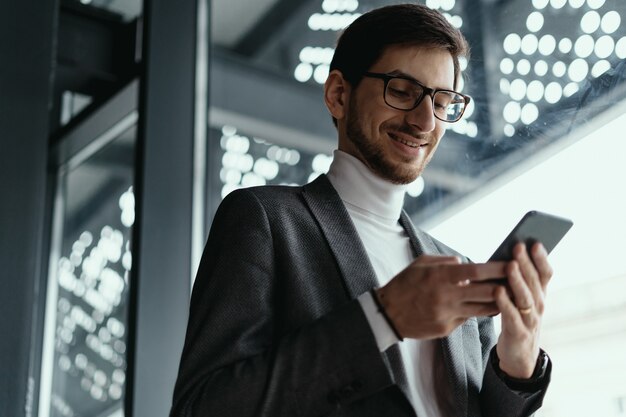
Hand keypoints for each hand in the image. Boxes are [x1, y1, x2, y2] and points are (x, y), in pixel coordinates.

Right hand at [376, 255, 505, 339]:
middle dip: (505, 287)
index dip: (497, 268)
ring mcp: (447, 314)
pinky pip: (466, 319)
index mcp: (441, 276)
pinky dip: (474, 312)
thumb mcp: (421, 264)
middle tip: (518, 282)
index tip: (512, 263)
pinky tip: (480, 307)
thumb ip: (444, 261)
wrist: (387, 313)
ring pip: (482, 310)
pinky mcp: (446, 329)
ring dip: (497, 303)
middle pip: (486, 292)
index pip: (477, 271)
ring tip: (508, 296)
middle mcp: (447, 296)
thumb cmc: (404, 284)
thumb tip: (465, 262)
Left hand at [495, 242, 551, 378]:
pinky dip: (505, 302)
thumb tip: (508, 255)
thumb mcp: (522, 300)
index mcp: (540, 295)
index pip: (545, 274)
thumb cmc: (517, 319)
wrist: (519, 356)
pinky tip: (497, 291)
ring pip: (525, 297)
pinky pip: (512, 316)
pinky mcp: (519, 333)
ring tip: (509, 265)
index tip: (535, 242)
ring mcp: (531, 320)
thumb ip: (518, 281)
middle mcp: (539, 305)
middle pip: (534, 281)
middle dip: (526, 263)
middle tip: (518, 246)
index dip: (541, 259)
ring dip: (517, 280)